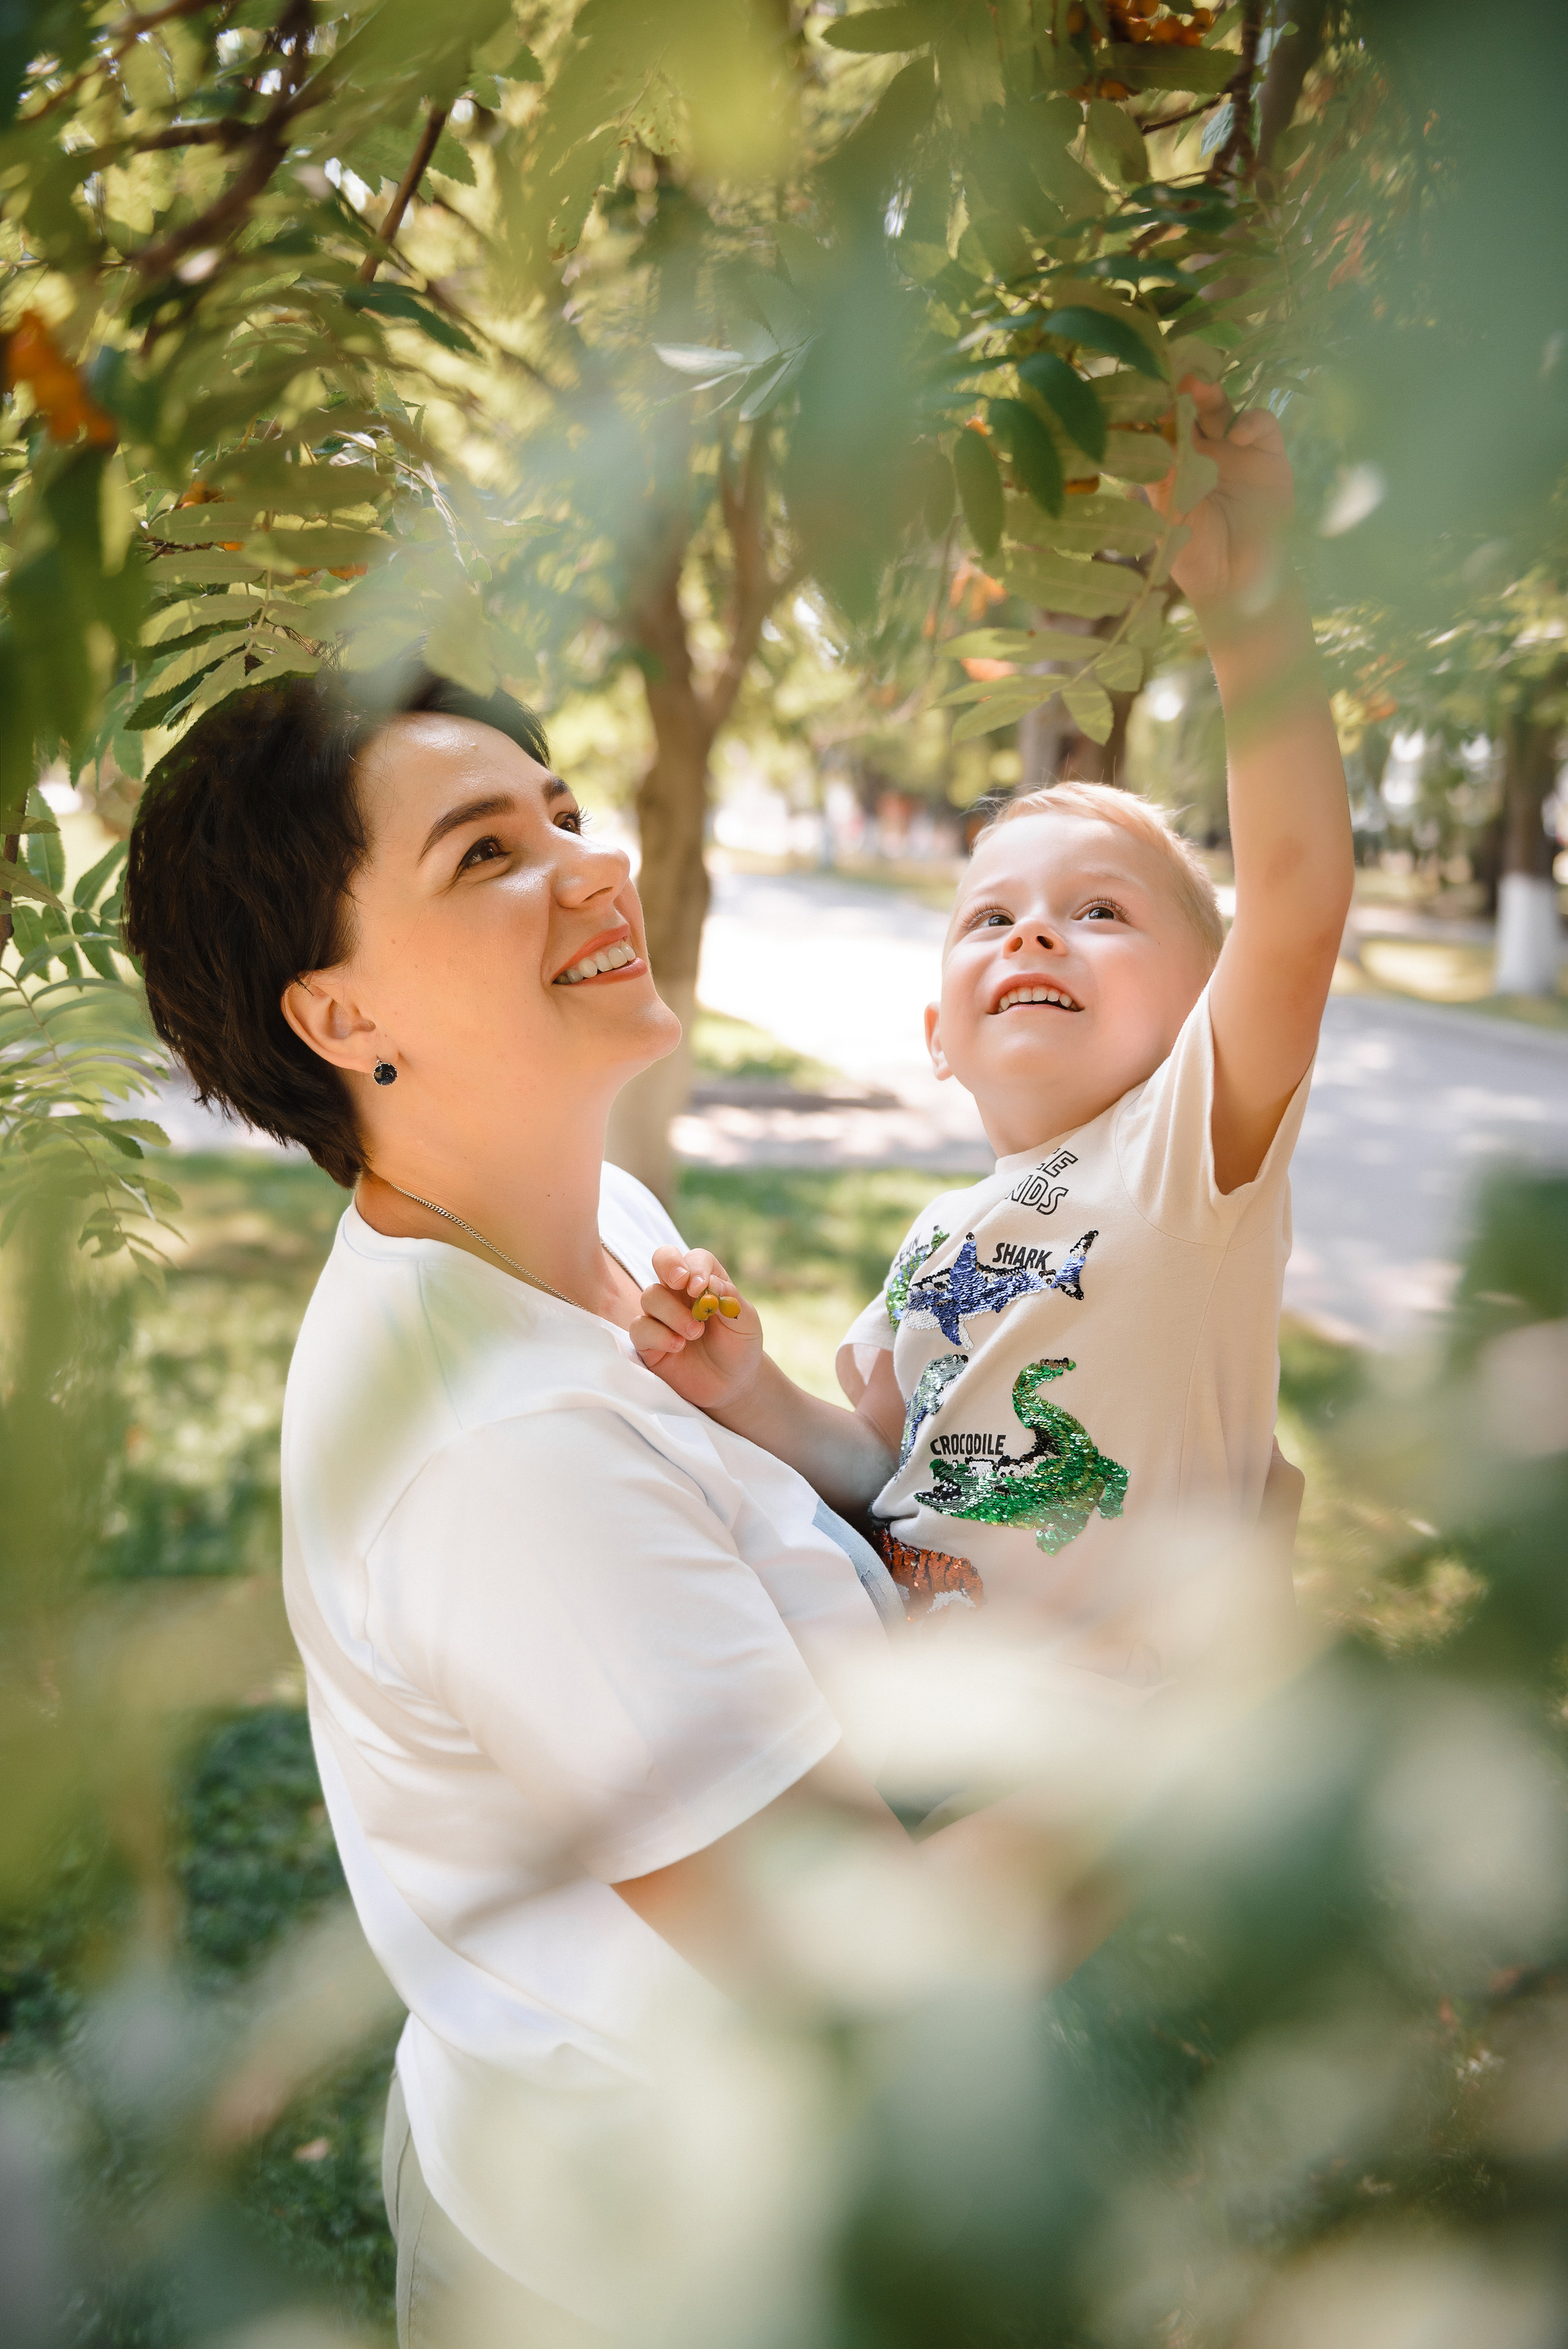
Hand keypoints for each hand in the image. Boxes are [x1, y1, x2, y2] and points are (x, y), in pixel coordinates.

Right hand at [632, 1245, 763, 1414]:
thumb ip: (730, 1300)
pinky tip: (678, 1346)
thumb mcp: (745, 1323)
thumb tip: (710, 1283)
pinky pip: (640, 1328)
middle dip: (668, 1265)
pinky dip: (658, 1335)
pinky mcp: (648, 1341)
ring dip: (673, 1313)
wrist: (732, 1384)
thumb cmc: (739, 1347)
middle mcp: (678, 1293)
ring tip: (695, 1333)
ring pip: (650, 1296)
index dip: (694, 1267)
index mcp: (704, 1282)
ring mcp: (660, 1315)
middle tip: (682, 1284)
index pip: (694, 1259)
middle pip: (662, 1259)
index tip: (700, 1288)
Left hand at [1150, 374, 1293, 614]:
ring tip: (1197, 389)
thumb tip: (1147, 436)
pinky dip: (1249, 422)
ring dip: (1208, 394)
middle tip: (1169, 379)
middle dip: (1178, 390)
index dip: (1151, 406)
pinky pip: (1260, 423)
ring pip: (1220, 407)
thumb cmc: (1195, 555)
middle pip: (1188, 406)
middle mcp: (1202, 449)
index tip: (1138, 392)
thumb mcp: (1169, 516)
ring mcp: (1234, 449)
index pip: (1159, 423)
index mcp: (1172, 462)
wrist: (1239, 582)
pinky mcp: (1267, 454)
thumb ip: (1161, 477)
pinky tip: (1236, 436)